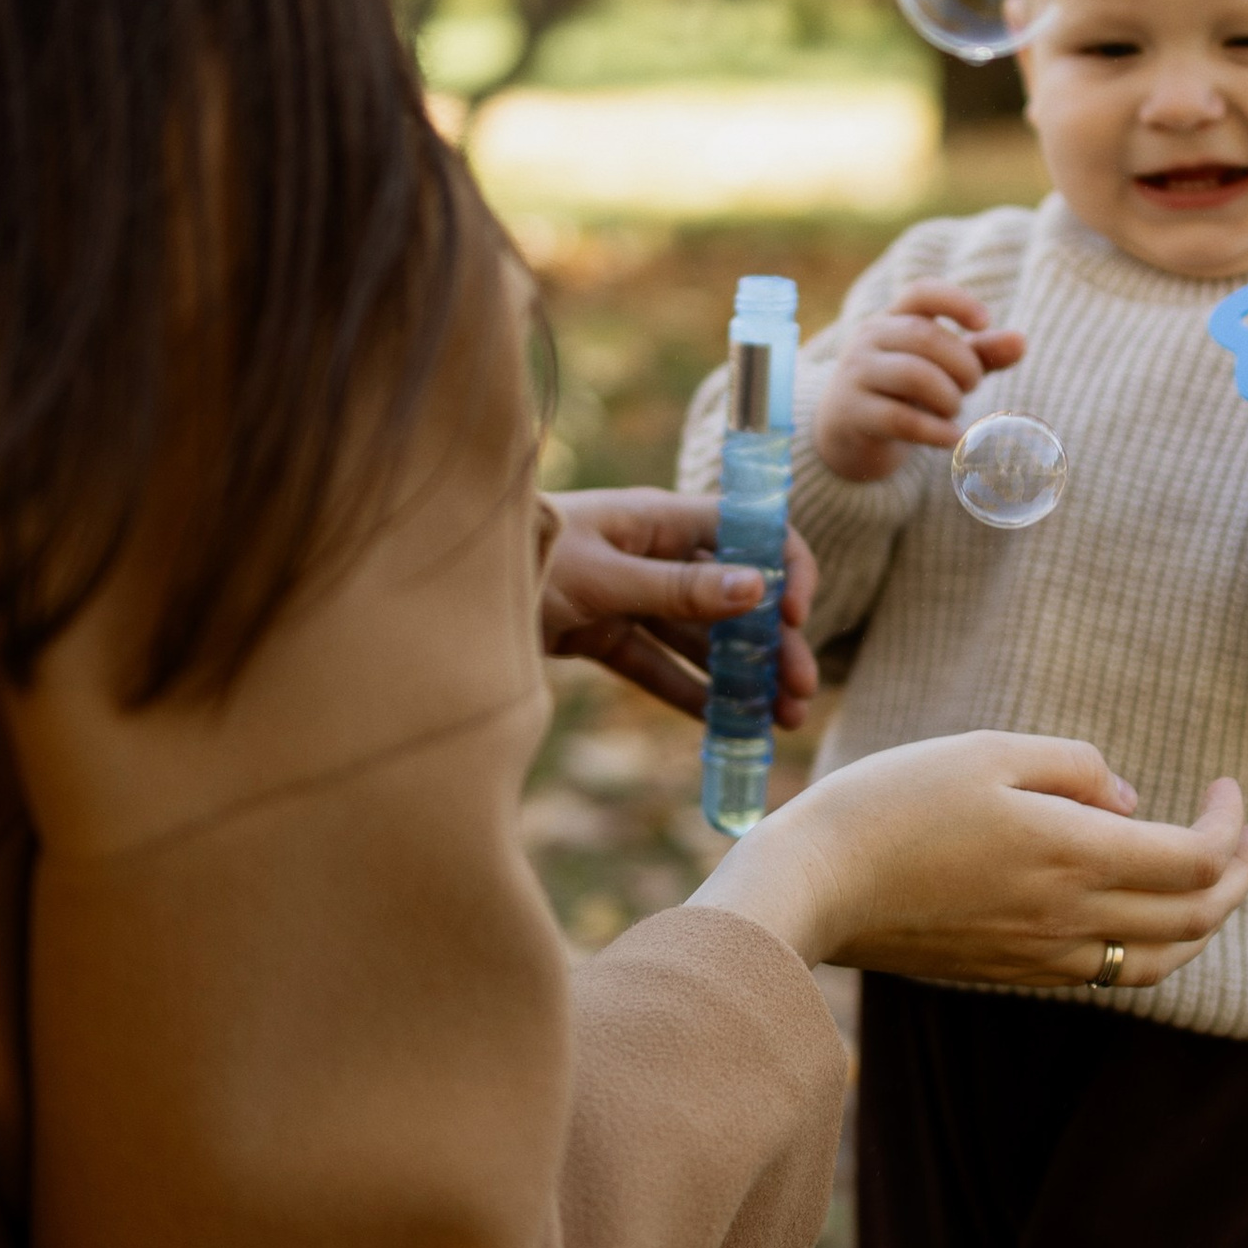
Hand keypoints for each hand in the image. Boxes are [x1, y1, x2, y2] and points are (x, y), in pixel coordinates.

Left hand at [538, 489, 817, 727]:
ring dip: (743, 679)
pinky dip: (691, 694)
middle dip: (773, 646)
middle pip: (732, 599)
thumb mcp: (603, 576)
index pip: (747, 533)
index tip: (796, 617)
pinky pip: (658, 666)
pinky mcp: (603, 636)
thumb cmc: (523, 559)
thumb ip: (678, 589)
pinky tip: (726, 728)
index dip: (782, 569)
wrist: (445, 590)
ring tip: (783, 723)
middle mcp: (653, 555)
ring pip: (701, 640)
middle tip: (802, 695)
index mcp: (659, 519)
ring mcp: (630, 597)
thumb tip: (757, 590)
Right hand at [691, 734, 1247, 986]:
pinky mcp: (1013, 973)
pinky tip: (1141, 911)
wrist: (814, 888)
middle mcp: (1071, 920)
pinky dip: (1151, 944)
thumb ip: (1076, 768)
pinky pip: (1110, 972)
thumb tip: (1131, 803)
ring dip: (1205, 921)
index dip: (1230, 825)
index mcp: (1074, 857)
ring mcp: (1043, 957)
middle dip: (1242, 874)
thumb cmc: (893, 804)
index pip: (1196, 860)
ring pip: (1161, 961)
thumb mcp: (987, 751)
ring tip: (1217, 882)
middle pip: (1197, 918)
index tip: (1228, 787)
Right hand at [811, 280, 1027, 484]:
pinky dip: (935, 431)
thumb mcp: (941, 370)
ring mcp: (855, 375)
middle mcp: (869, 339)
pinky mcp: (851, 414)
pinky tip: (952, 437)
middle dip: (963, 364)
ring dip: (949, 397)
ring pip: (914, 375)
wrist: (844, 436)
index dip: (956, 301)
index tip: (984, 323)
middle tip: (972, 387)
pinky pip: (900, 419)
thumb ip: (979, 354)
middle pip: (925, 337)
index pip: (921, 292)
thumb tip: (1021, 341)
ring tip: (954, 410)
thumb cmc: (901, 393)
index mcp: (892, 319)